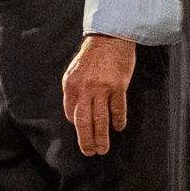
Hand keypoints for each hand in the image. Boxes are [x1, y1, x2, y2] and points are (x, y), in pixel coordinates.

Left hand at [62, 34, 136, 155]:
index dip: (76, 124)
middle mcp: (84, 88)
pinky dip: (118, 120)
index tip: (82, 132)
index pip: (70, 112)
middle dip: (85, 140)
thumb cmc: (92, 56)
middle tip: (89, 152)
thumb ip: (74, 92)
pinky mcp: (118, 86)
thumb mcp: (74, 72)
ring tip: (103, 149)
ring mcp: (102, 88)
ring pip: (100, 119)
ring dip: (101, 137)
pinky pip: (118, 109)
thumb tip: (75, 113)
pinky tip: (118, 128)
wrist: (109, 37)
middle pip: (83, 121)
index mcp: (70, 85)